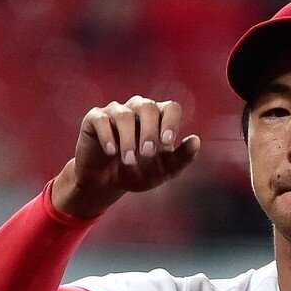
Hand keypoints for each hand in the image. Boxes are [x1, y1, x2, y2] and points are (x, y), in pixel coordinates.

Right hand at [52, 97, 201, 217]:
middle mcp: (138, 109)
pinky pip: (101, 120)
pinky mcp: (94, 119)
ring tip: (129, 161)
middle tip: (147, 154)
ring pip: (124, 115)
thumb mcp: (163, 171)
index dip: (171, 122)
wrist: (106, 183)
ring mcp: (115, 112)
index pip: (171, 108)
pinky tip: (112, 152)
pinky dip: (108, 136)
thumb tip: (196, 140)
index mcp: (159, 118)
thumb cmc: (138, 173)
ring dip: (129, 140)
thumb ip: (181, 158)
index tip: (167, 144)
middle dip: (150, 131)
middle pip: (148, 107)